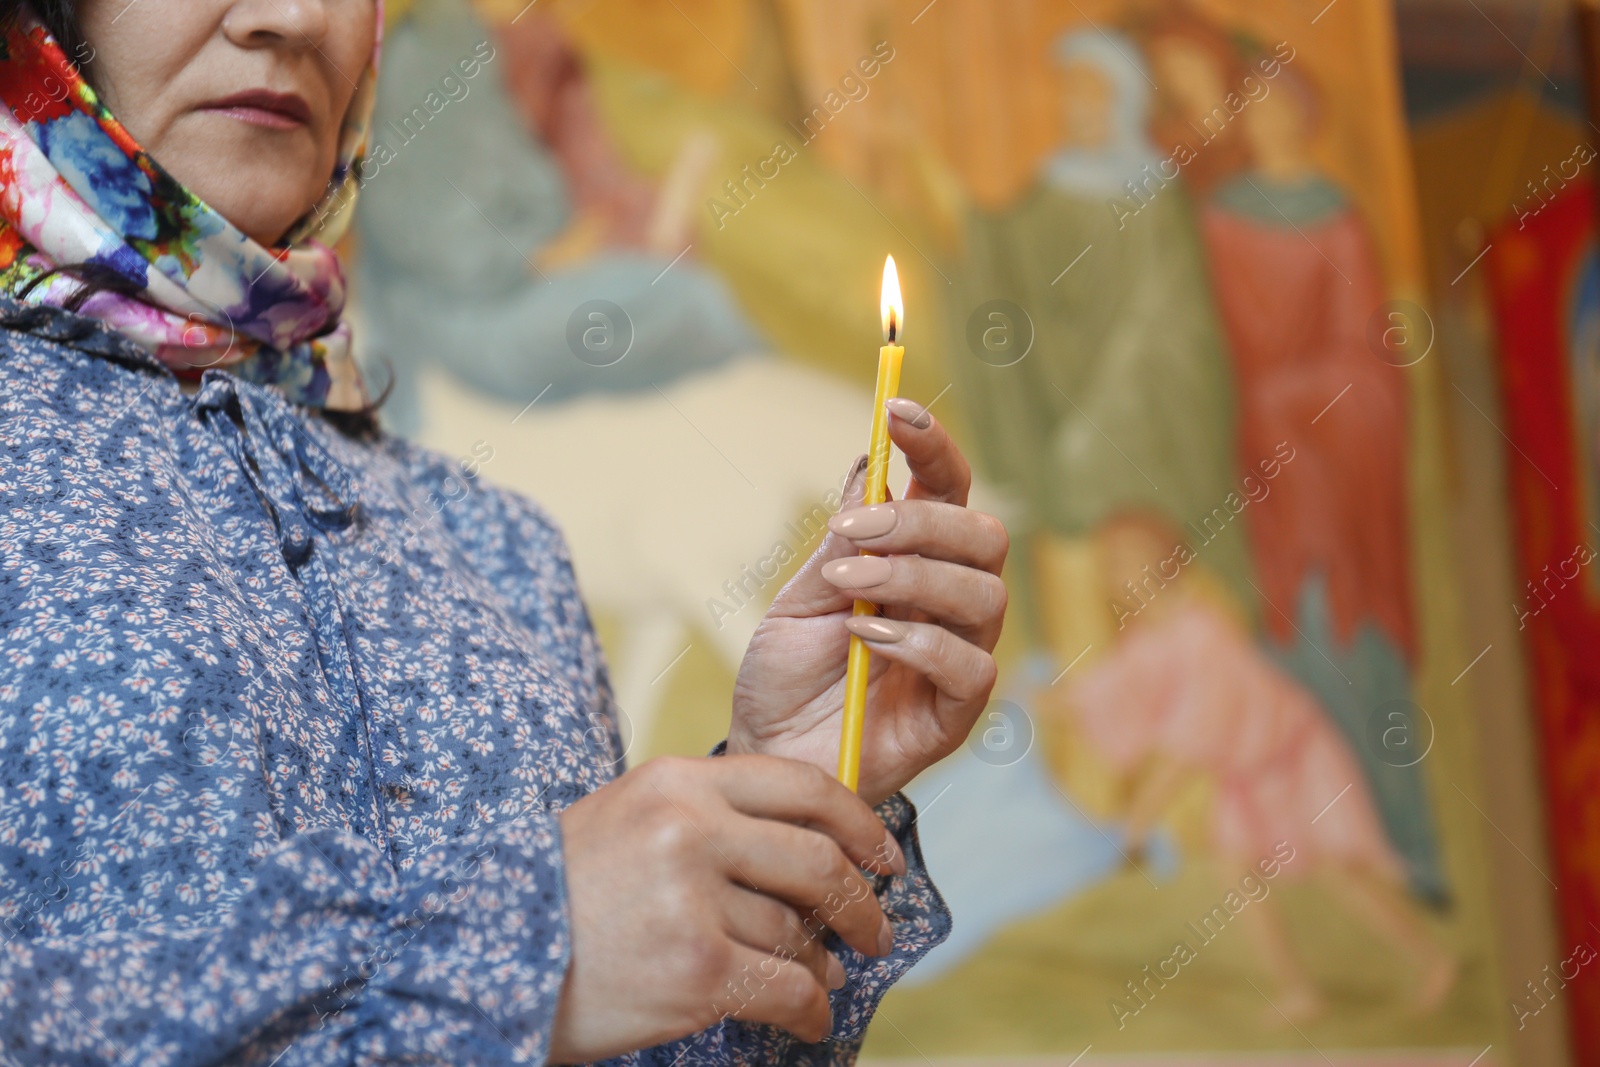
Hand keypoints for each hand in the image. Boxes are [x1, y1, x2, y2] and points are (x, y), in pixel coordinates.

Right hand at [548, 754, 904, 1062]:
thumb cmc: (563, 892)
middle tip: (875, 930)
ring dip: (819, 963)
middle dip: (861, 902)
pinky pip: (787, 989)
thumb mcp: (630, 820)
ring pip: (798, 932)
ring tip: (818, 977)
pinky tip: (807, 1018)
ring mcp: (693, 900)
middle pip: (816, 859)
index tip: (882, 853)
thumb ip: (709, 819)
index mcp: (679, 782)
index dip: (858, 822)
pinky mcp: (696, 969)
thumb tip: (810, 850)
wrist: (483, 955)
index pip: (801, 785)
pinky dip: (809, 1009)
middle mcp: (691, 830)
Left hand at [729, 400, 1008, 804]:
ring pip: (985, 593)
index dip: (934, 445)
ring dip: (913, 576)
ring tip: (847, 588)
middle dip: (924, 521)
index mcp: (916, 563)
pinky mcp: (956, 713)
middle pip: (985, 536)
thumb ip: (842, 542)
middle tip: (857, 531)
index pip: (949, 490)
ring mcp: (959, 656)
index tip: (896, 409)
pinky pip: (970, 665)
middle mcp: (949, 604)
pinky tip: (864, 639)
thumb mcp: (800, 597)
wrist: (768, 756)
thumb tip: (871, 463)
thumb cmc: (785, 677)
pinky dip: (916, 640)